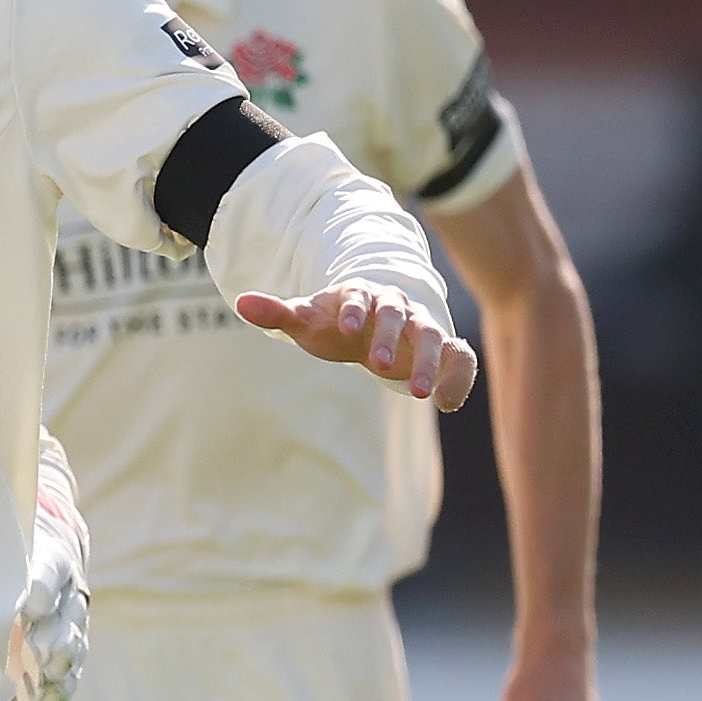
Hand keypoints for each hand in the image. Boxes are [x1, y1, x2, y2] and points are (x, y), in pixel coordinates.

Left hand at [3, 498, 91, 700]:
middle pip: (69, 624)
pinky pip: (51, 695)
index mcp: (51, 561)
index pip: (53, 570)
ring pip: (68, 664)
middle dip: (57, 643)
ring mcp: (63, 636)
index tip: (33, 604)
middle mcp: (64, 601)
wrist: (32, 556)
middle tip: (42, 659)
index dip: (44, 586)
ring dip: (54, 687)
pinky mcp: (51, 666)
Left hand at [234, 282, 478, 408]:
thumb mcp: (306, 318)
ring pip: (432, 336)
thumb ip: (278, 312)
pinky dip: (458, 379)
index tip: (346, 327)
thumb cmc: (335, 322)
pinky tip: (448, 405)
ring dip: (426, 362)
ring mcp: (422, 326)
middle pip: (398, 316)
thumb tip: (241, 302)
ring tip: (417, 394)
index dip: (355, 311)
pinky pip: (460, 359)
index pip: (360, 297)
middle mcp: (397, 306)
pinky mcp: (444, 348)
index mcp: (362, 295)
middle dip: (388, 338)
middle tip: (377, 367)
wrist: (369, 325)